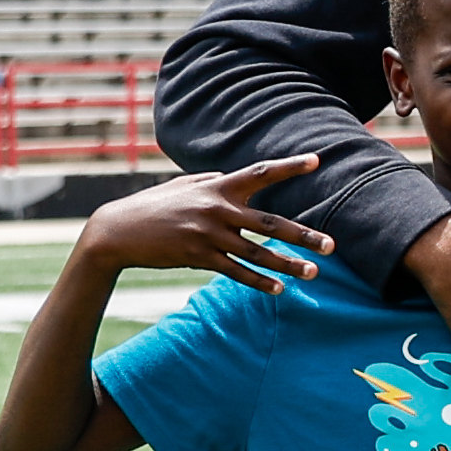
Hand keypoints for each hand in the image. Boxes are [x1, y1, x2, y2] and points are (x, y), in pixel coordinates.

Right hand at [77, 155, 331, 293]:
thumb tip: (230, 176)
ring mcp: (209, 235)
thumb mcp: (183, 186)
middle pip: (271, 222)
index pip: (261, 172)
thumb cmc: (153, 206)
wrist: (117, 231)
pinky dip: (258, 281)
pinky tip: (279, 289)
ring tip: (313, 273)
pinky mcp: (198, 257)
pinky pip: (235, 271)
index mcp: (217, 186)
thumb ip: (210, 181)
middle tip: (333, 246)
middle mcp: (218, 209)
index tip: (317, 161)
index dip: (290, 166)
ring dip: (287, 265)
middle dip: (304, 235)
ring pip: (258, 252)